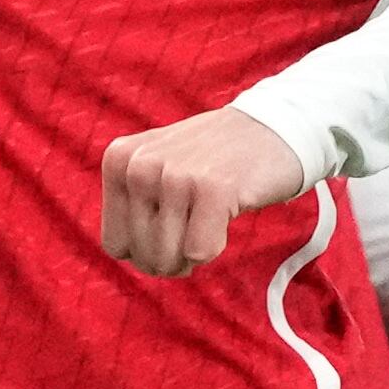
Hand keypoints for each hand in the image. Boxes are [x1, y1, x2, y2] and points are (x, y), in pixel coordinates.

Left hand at [100, 107, 307, 276]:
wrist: (273, 129)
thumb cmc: (213, 162)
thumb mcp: (156, 169)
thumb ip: (131, 205)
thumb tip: (121, 254)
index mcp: (119, 160)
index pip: (115, 245)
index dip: (148, 251)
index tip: (174, 228)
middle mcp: (139, 165)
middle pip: (141, 257)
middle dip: (172, 258)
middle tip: (198, 226)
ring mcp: (175, 175)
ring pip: (167, 260)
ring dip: (194, 255)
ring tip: (211, 218)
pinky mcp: (212, 189)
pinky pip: (199, 253)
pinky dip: (217, 245)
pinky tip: (227, 212)